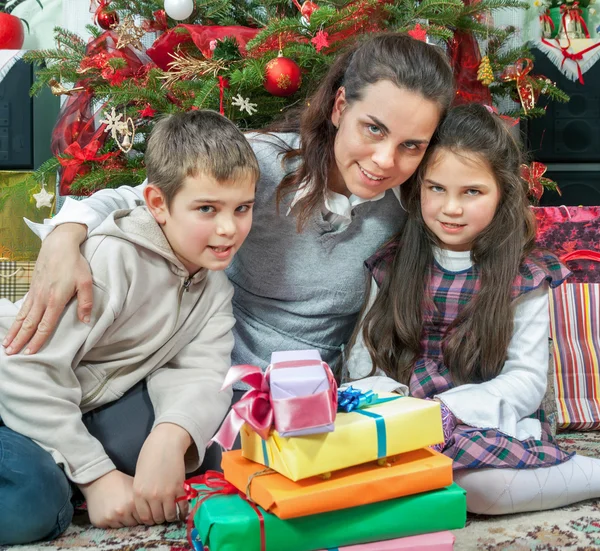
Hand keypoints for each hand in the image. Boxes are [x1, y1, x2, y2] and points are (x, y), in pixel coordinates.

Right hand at [3, 223, 90, 354]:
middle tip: (11, 353)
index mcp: (55, 300)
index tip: (30, 352)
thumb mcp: (86, 282)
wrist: (59, 245)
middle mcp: (42, 299)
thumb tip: (85, 321)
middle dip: (20, 340)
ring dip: (14, 331)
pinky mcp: (32, 288)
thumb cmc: (74, 264)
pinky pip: (22, 307)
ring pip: (22, 316)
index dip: (38, 340)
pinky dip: (16, 318)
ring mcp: (35, 293)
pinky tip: (14, 325)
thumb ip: (86, 303)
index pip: (45, 325)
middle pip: (29, 324)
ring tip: (6, 344)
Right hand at [79, 470, 140, 528]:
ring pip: (122, 527)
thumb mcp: (135, 487)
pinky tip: (110, 510)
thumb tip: (154, 509)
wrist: (99, 480)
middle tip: (128, 508)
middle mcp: (122, 512)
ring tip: (119, 508)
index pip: (144, 518)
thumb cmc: (120, 482)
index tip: (139, 508)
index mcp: (133, 503)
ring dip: (122, 520)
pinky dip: (112, 521)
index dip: (142, 513)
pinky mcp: (101, 522)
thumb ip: (144, 499)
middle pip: (134, 524)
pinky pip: (110, 527)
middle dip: (133, 517)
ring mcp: (111, 518)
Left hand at [133, 423, 191, 524]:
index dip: (150, 519)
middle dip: (161, 518)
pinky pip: (182, 507)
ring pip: (169, 515)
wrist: (166, 443)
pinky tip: (183, 510)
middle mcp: (151, 496)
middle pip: (156, 518)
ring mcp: (166, 493)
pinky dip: (183, 511)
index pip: (144, 517)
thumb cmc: (150, 456)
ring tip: (173, 512)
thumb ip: (142, 492)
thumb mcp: (140, 476)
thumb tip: (149, 506)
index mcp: (138, 493)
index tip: (154, 515)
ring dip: (171, 516)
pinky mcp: (179, 488)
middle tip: (164, 514)